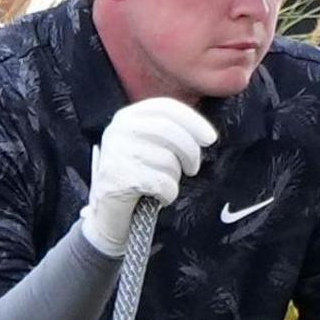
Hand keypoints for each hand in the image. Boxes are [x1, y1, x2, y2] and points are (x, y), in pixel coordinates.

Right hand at [81, 98, 216, 254]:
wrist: (109, 212)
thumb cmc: (139, 175)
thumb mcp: (150, 145)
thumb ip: (171, 133)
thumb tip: (206, 135)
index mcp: (128, 117)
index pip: (166, 108)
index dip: (193, 121)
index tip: (209, 139)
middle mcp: (118, 130)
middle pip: (170, 131)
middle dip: (190, 152)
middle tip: (193, 168)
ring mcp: (115, 153)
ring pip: (167, 160)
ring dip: (174, 178)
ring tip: (163, 184)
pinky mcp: (117, 178)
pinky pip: (161, 183)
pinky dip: (168, 194)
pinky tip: (158, 197)